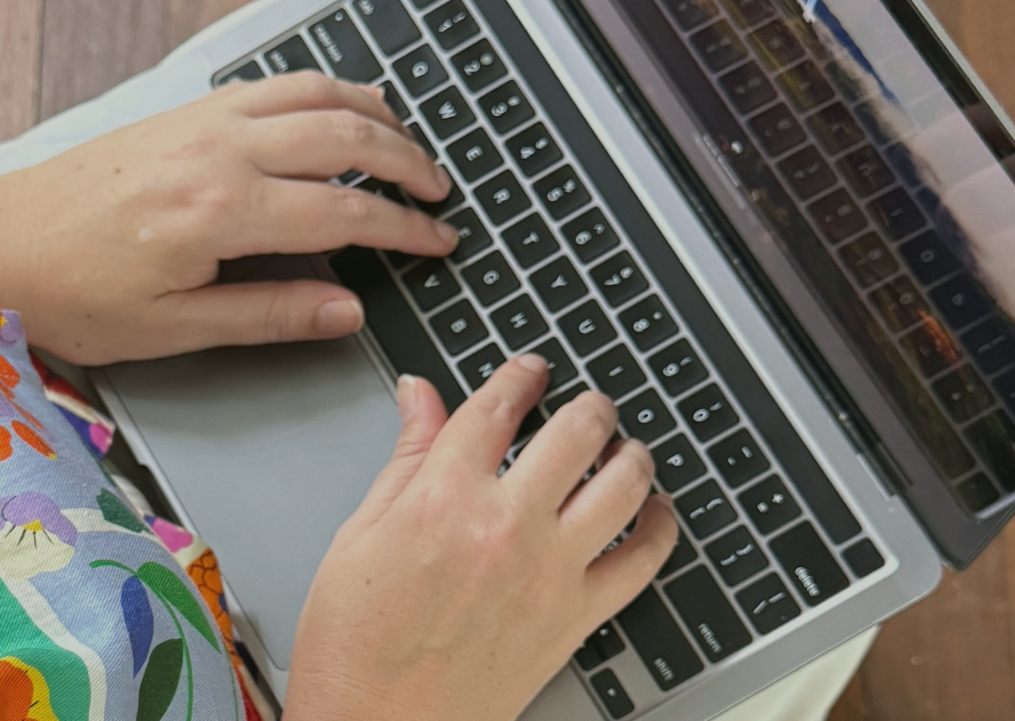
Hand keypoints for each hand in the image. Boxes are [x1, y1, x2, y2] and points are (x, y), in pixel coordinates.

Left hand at [0, 72, 458, 363]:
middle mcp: (218, 149)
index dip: (404, 230)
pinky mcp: (181, 108)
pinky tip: (338, 110)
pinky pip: (273, 84)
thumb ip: (268, 316)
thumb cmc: (67, 294)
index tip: (438, 244)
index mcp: (220, 211)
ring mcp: (199, 118)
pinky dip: (323, 91)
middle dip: (407, 163)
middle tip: (440, 196)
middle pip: (345, 137)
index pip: (344, 212)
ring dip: (374, 114)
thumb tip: (346, 310)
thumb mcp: (170, 330)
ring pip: (315, 94)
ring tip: (408, 145)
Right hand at [286, 355, 675, 720]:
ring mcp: (549, 572)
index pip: (498, 406)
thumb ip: (405, 457)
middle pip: (575, 432)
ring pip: (622, 486)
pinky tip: (656, 514)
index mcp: (443, 496)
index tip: (531, 369)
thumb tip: (419, 396)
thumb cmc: (355, 644)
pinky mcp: (576, 619)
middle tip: (590, 402)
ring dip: (632, 454)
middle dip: (589, 404)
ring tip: (628, 447)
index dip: (520, 374)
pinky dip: (659, 529)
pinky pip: (642, 563)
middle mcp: (505, 525)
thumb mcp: (360, 532)